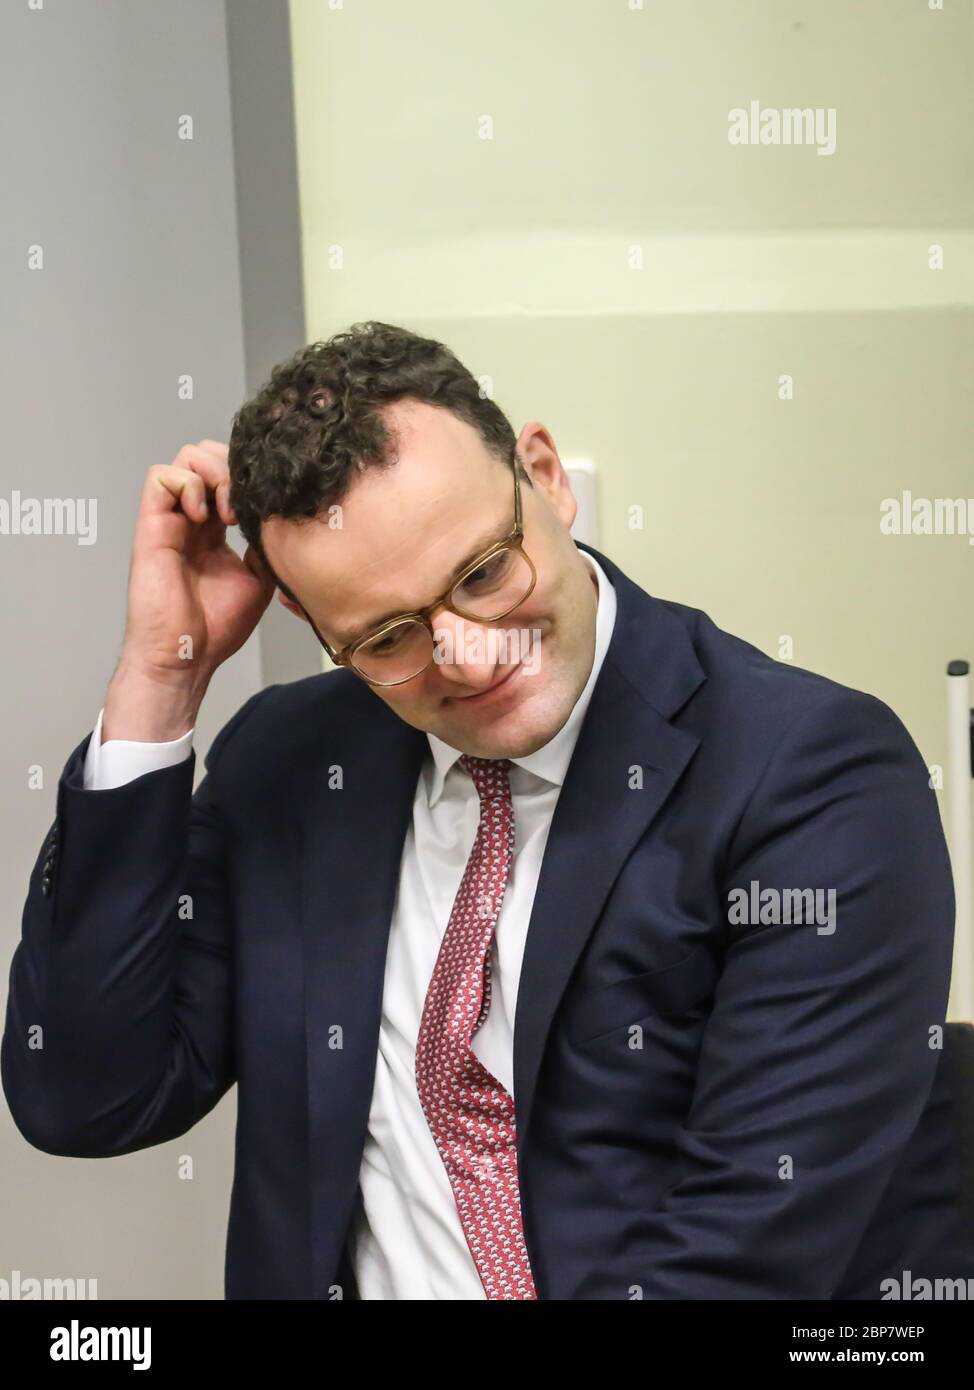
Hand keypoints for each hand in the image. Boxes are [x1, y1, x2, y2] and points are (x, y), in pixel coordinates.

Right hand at [104, 441, 275, 739]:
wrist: (186, 655)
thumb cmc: (215, 627)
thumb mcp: (259, 578)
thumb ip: (265, 544)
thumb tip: (278, 518)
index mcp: (214, 530)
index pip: (230, 477)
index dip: (249, 479)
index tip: (268, 505)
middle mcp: (192, 519)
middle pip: (209, 457)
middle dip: (234, 468)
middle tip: (247, 505)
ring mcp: (171, 519)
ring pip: (187, 458)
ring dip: (214, 473)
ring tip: (228, 512)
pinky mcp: (151, 526)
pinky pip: (161, 477)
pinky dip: (187, 485)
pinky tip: (204, 516)